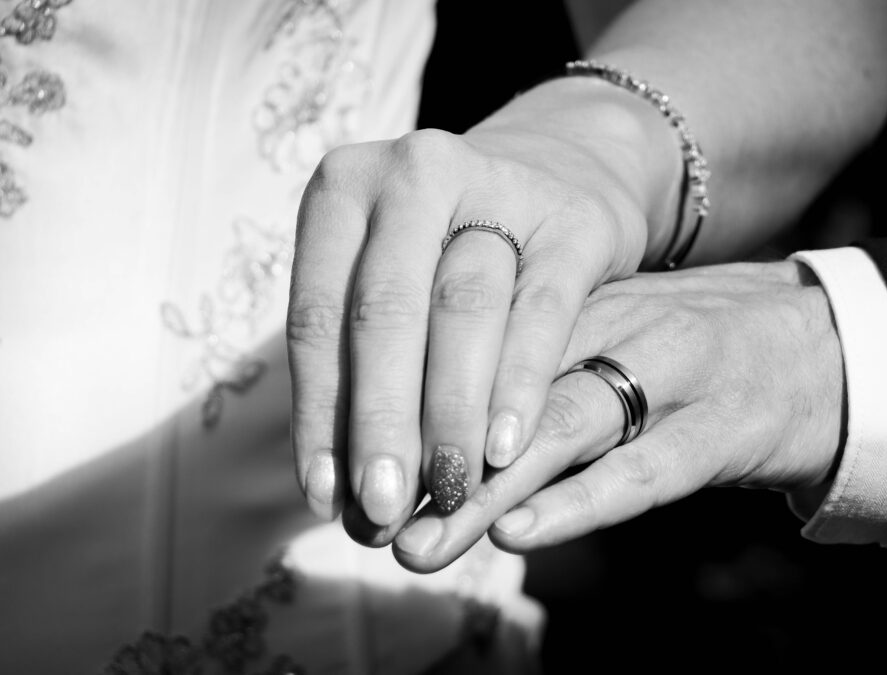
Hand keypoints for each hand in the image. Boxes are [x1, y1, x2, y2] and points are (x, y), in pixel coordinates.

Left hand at [287, 80, 680, 544]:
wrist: (552, 183)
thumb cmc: (443, 257)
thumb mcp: (387, 286)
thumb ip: (359, 371)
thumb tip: (340, 494)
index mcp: (343, 189)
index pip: (316, 316)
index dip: (319, 414)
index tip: (327, 498)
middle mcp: (413, 172)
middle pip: (385, 311)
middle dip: (381, 421)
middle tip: (382, 509)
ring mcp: (497, 185)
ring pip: (463, 309)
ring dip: (449, 412)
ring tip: (445, 489)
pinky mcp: (570, 221)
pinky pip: (541, 311)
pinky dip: (519, 384)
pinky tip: (505, 449)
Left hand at [391, 260, 844, 570]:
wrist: (816, 344)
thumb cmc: (689, 352)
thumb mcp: (606, 333)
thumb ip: (532, 362)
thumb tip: (424, 420)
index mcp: (578, 301)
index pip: (477, 341)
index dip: (408, 400)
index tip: (350, 459)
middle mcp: (618, 324)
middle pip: (506, 384)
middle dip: (430, 453)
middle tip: (366, 512)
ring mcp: (673, 373)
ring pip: (563, 425)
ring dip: (485, 488)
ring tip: (420, 541)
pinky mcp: (722, 427)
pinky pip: (643, 470)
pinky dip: (578, 502)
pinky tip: (520, 530)